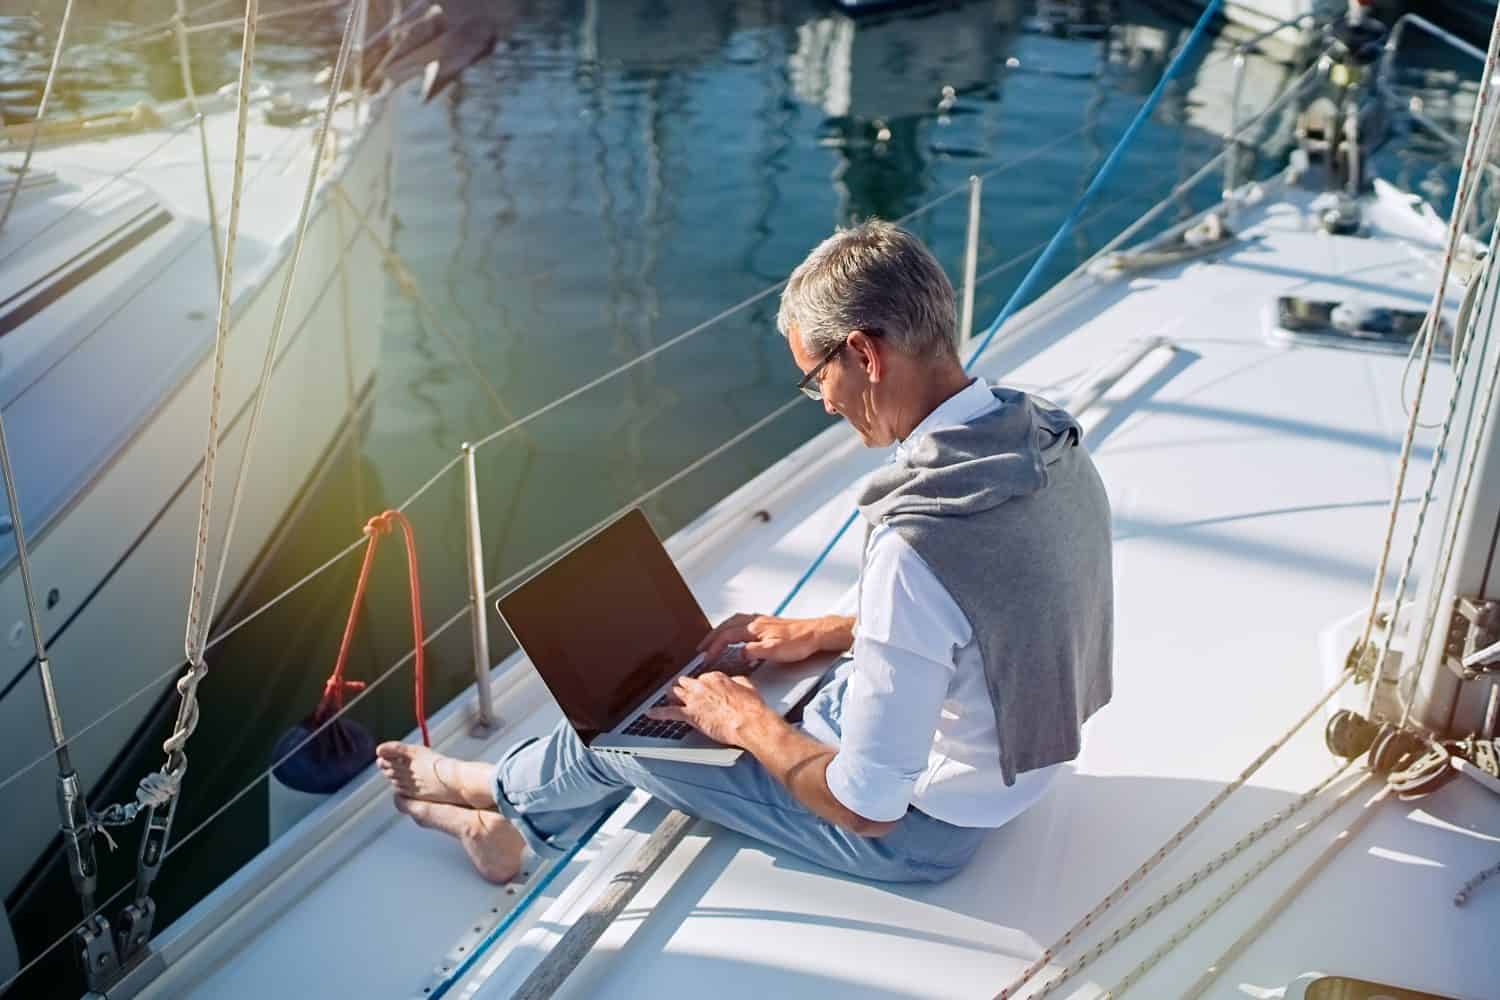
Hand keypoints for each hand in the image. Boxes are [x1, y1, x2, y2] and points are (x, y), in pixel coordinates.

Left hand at [645, 671, 771, 746]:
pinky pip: (668, 712)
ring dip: (671, 695)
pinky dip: (658, 713)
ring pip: (675, 693)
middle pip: (686, 684)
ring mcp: (694, 699)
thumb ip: (737, 682)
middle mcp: (702, 685)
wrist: (750, 722)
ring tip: (666, 696)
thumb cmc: (751, 708)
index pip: (701, 678)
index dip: (700, 686)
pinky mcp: (690, 715)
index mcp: (715, 677)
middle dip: (683, 688)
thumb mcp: (747, 686)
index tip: (700, 690)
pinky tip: (649, 713)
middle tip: (681, 691)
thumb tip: (735, 682)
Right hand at [697, 613, 851, 663]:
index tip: (706, 656)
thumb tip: (739, 654)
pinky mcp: (768, 623)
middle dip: (712, 637)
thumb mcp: (773, 651)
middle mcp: (755, 622)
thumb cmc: (798, 642)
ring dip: (721, 631)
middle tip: (702, 647)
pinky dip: (733, 627)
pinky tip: (737, 633)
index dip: (714, 646)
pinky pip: (743, 622)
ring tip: (714, 640)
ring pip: (734, 622)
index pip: (727, 636)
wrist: (816, 633)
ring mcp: (761, 621)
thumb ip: (753, 652)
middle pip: (726, 626)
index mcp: (754, 628)